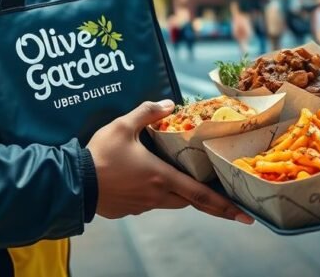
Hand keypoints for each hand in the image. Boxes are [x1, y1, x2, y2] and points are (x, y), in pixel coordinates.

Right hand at [86, 100, 253, 224]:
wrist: (74, 183)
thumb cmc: (100, 154)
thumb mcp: (123, 125)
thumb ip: (147, 113)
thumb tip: (170, 104)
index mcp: (161, 177)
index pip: (200, 195)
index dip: (224, 205)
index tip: (245, 216)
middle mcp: (156, 195)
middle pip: (190, 202)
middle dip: (210, 204)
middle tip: (229, 206)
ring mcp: (142, 205)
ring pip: (171, 203)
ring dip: (182, 196)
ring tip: (189, 187)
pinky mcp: (128, 210)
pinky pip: (150, 203)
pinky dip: (157, 195)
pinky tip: (147, 184)